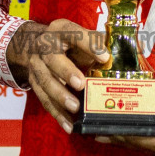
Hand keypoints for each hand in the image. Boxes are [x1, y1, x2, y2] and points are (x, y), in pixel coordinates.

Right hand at [5, 18, 109, 133]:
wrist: (37, 46)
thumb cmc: (69, 43)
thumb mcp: (80, 36)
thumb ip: (98, 44)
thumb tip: (120, 57)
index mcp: (60, 30)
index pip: (73, 33)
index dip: (88, 44)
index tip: (105, 57)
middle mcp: (44, 46)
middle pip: (53, 59)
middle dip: (66, 72)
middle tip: (81, 84)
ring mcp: (36, 65)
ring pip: (45, 81)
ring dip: (60, 96)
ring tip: (75, 108)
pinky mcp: (34, 83)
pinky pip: (44, 99)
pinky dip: (56, 114)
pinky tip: (69, 125)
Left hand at [97, 74, 154, 155]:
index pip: (154, 141)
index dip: (130, 136)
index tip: (109, 130)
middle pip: (148, 148)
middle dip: (122, 140)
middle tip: (96, 133)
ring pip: (151, 149)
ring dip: (129, 141)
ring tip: (104, 134)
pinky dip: (142, 140)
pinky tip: (127, 134)